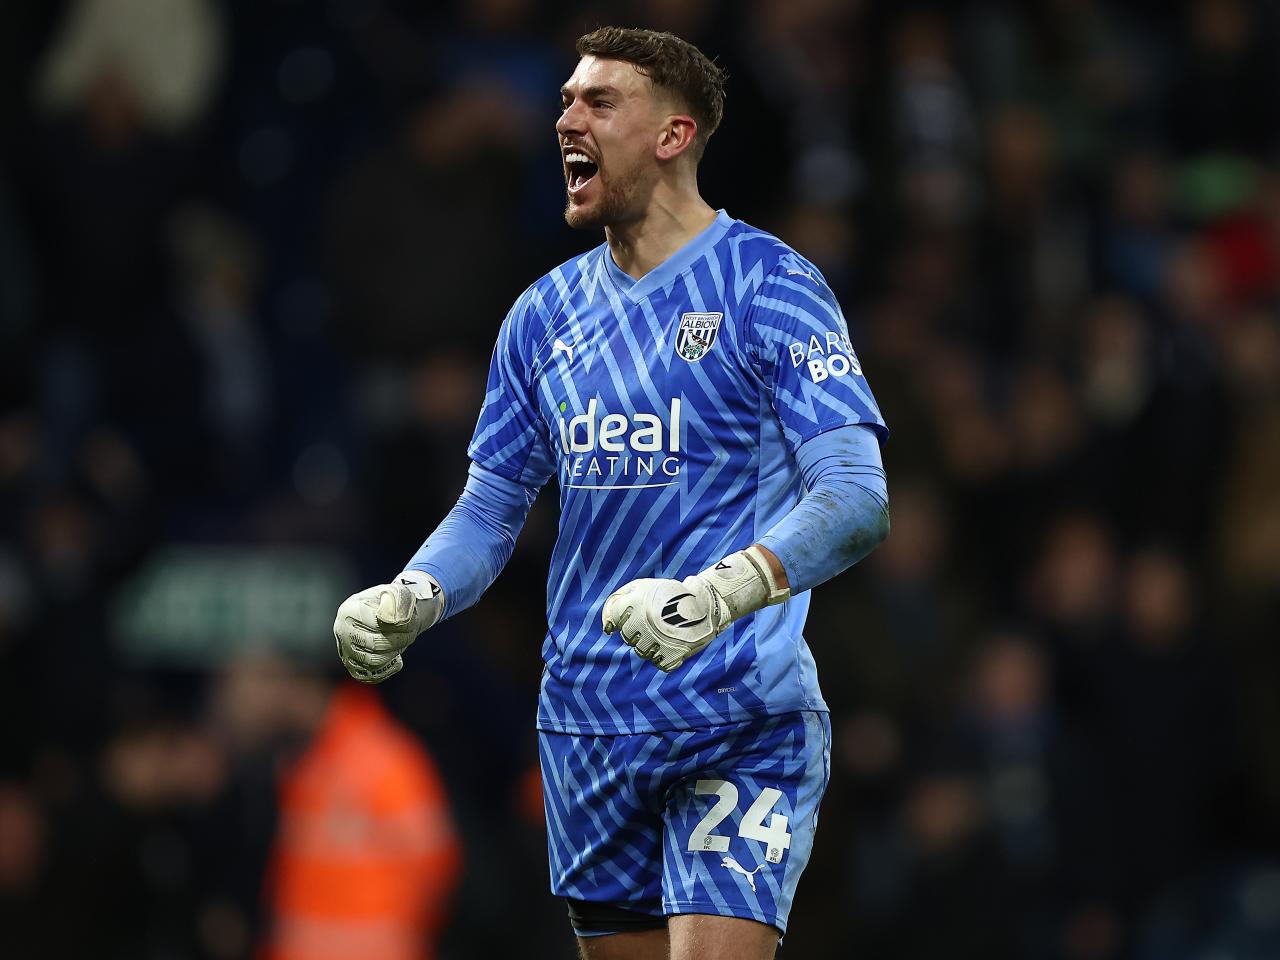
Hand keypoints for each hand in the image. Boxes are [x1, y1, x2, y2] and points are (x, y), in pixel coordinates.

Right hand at [333, 572, 443, 682]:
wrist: (388, 617)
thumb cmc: (392, 603)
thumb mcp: (397, 592)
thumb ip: (396, 599)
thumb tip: (394, 620)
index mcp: (349, 610)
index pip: (377, 623)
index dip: (400, 623)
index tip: (410, 619)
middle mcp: (342, 631)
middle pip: (375, 643)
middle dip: (400, 638)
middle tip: (411, 632)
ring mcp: (345, 651)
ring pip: (374, 661)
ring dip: (396, 651)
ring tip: (403, 640)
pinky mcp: (354, 667)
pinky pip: (373, 675)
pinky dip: (389, 667)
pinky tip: (395, 656)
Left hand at [602, 546, 789, 671]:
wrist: (706, 604)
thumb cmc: (672, 595)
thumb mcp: (645, 586)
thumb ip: (621, 598)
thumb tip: (607, 624)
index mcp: (635, 604)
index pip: (612, 619)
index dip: (620, 619)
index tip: (629, 619)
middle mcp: (642, 623)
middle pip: (627, 637)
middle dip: (638, 630)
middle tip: (655, 623)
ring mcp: (655, 642)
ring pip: (641, 651)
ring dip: (651, 644)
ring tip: (666, 632)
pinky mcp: (669, 657)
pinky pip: (658, 663)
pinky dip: (665, 656)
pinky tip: (673, 643)